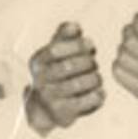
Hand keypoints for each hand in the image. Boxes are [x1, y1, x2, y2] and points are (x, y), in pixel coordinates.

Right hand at [25, 22, 104, 136]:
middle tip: (94, 63)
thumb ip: (64, 36)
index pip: (55, 50)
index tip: (90, 45)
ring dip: (94, 78)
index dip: (77, 45)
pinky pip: (86, 101)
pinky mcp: (63, 113)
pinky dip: (98, 95)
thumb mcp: (53, 53)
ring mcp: (50, 97)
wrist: (44, 109)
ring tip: (97, 77)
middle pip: (68, 67)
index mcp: (38, 61)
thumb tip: (75, 26)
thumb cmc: (54, 74)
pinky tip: (99, 91)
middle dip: (88, 62)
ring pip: (79, 84)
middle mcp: (40, 80)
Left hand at [113, 0, 137, 117]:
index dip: (137, 21)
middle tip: (128, 28)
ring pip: (123, 58)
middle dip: (127, 31)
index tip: (137, 16)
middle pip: (131, 44)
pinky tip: (125, 58)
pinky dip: (117, 63)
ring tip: (127, 44)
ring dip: (122, 47)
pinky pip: (119, 74)